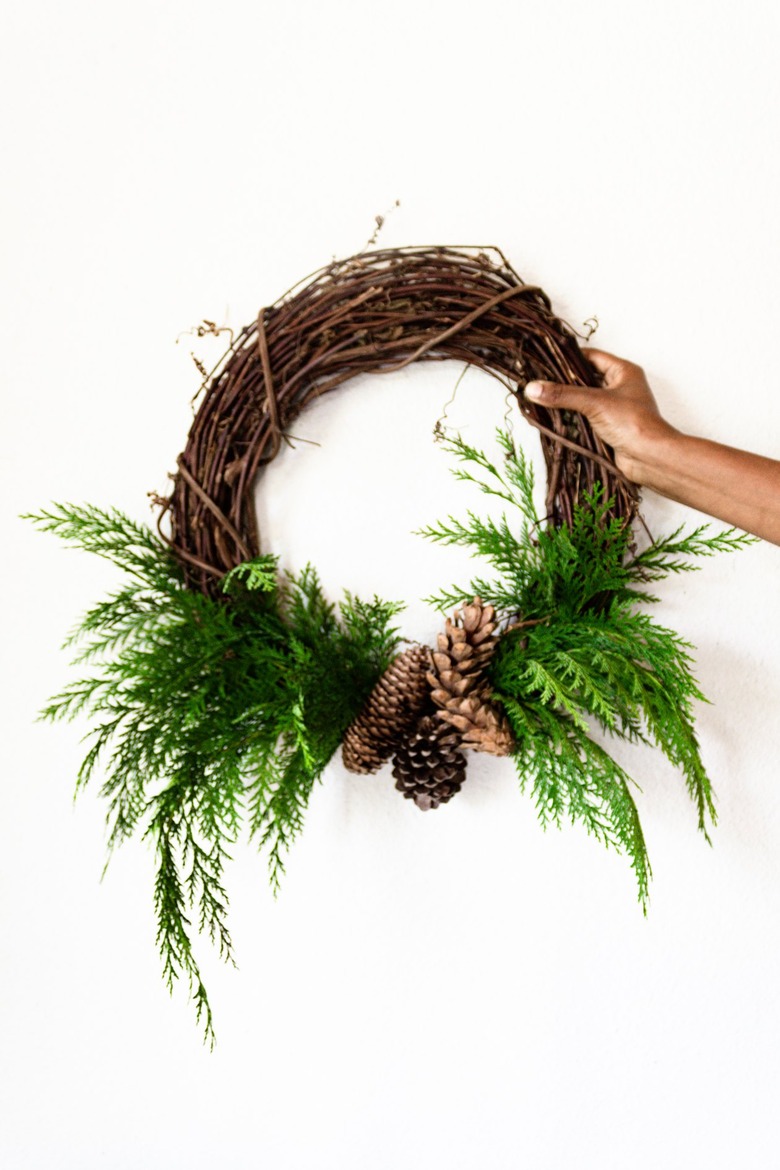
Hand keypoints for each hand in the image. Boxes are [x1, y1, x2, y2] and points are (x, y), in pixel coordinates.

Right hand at [524, 348, 674, 483]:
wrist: (649, 458)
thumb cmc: (632, 423)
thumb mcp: (594, 403)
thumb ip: (562, 395)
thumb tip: (533, 388)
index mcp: (623, 372)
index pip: (591, 357)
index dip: (569, 358)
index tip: (546, 360)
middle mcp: (619, 387)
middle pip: (585, 378)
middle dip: (563, 382)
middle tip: (539, 380)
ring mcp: (613, 408)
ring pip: (583, 399)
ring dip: (565, 401)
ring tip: (540, 398)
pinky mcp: (608, 427)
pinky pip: (584, 417)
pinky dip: (570, 418)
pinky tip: (552, 418)